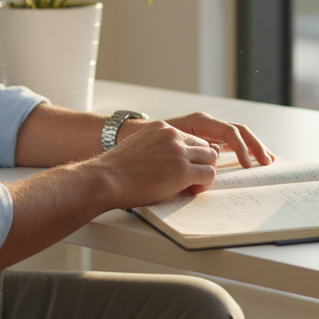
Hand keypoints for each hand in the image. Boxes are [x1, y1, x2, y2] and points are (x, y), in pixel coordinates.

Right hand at [96, 119, 219, 207]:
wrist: (106, 179)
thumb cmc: (118, 170)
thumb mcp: (140, 147)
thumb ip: (159, 149)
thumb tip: (173, 162)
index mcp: (162, 128)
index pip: (191, 138)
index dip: (191, 156)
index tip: (183, 169)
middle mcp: (173, 135)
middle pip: (204, 147)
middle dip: (201, 163)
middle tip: (191, 179)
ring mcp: (179, 151)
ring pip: (211, 159)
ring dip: (205, 173)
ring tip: (192, 186)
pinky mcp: (182, 170)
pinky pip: (209, 174)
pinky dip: (204, 185)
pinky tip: (191, 191)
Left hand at [158, 111, 273, 168]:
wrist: (133, 142)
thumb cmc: (149, 146)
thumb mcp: (170, 146)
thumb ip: (192, 150)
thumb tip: (212, 158)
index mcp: (199, 122)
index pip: (229, 132)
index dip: (241, 148)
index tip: (247, 166)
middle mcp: (206, 124)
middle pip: (238, 131)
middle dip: (255, 146)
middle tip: (268, 162)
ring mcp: (207, 131)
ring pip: (236, 136)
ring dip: (252, 147)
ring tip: (267, 160)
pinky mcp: (206, 140)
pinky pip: (228, 143)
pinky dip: (242, 150)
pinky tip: (252, 160)